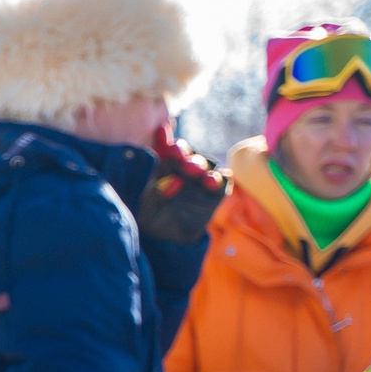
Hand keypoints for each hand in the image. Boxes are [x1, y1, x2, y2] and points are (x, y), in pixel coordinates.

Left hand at [137, 127, 226, 246]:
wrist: (169, 239)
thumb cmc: (154, 218)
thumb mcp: (148, 208)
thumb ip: (157, 193)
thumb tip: (174, 182)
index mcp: (166, 167)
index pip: (167, 150)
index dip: (165, 140)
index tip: (161, 132)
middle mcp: (186, 169)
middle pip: (188, 155)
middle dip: (183, 153)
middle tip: (176, 153)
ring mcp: (203, 179)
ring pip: (206, 165)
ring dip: (200, 165)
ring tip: (192, 169)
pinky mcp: (217, 192)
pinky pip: (222, 181)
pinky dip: (218, 179)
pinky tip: (210, 181)